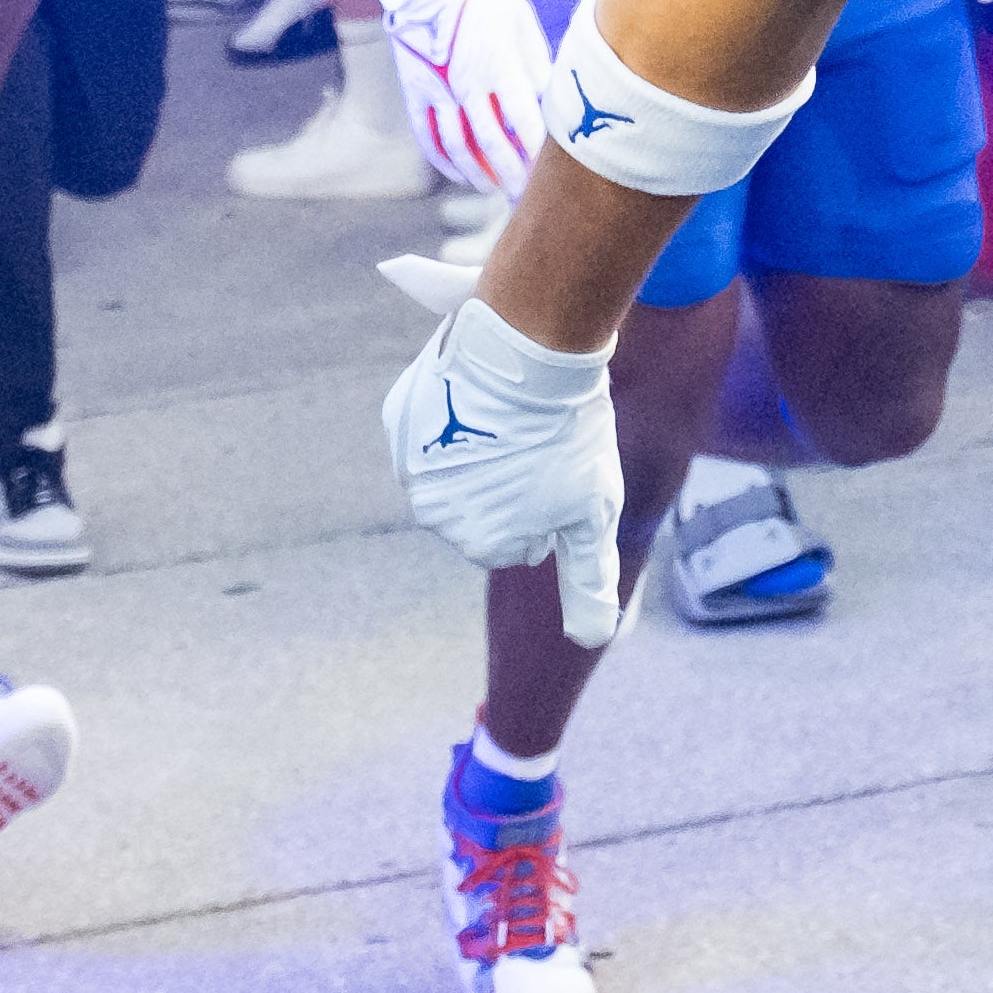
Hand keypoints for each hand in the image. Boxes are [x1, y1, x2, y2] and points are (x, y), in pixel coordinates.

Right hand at [340, 0, 548, 193]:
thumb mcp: (521, 22)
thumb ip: (537, 63)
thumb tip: (555, 99)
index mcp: (497, 64)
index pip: (524, 119)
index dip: (538, 152)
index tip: (553, 174)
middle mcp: (465, 84)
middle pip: (492, 142)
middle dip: (512, 175)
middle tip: (529, 198)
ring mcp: (436, 91)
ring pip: (459, 147)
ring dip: (480, 174)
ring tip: (498, 191)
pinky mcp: (415, 92)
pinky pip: (429, 136)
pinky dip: (446, 161)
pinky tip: (463, 176)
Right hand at [382, 291, 626, 643]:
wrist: (528, 351)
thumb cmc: (569, 437)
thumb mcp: (592, 514)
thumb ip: (587, 582)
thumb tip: (590, 642)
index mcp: (481, 542)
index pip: (520, 540)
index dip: (549, 505)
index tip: (560, 473)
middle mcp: (433, 514)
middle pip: (484, 506)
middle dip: (511, 482)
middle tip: (539, 442)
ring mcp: (409, 464)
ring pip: (456, 465)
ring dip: (481, 447)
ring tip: (513, 416)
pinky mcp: (399, 418)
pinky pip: (430, 425)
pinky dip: (455, 412)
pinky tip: (480, 393)